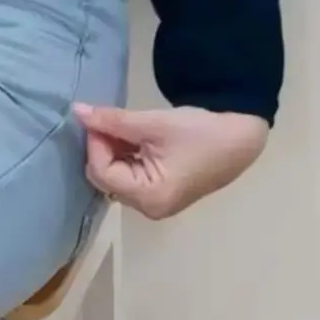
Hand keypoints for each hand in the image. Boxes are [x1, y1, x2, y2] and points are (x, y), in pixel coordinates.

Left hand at [72, 103, 268, 219]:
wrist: (241, 136)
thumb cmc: (199, 131)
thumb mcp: (152, 123)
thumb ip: (112, 120)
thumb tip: (78, 111)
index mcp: (149, 197)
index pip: (101, 172)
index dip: (95, 143)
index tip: (101, 118)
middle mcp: (149, 208)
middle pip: (105, 178)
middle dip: (101, 147)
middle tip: (110, 120)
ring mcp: (155, 203)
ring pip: (115, 176)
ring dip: (112, 149)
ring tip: (123, 126)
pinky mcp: (161, 192)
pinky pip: (129, 176)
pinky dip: (124, 155)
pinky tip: (132, 136)